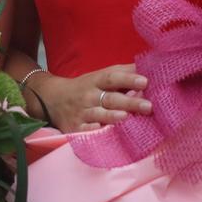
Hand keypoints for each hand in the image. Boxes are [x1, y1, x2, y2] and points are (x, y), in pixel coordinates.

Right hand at [31, 63, 152, 132]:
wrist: (51, 98)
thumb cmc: (86, 87)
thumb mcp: (99, 76)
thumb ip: (122, 74)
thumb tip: (149, 68)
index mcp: (96, 80)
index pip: (113, 77)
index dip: (128, 79)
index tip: (145, 81)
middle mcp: (89, 96)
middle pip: (110, 98)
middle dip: (130, 102)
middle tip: (149, 106)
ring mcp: (81, 112)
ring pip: (98, 115)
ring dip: (113, 116)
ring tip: (128, 118)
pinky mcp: (75, 128)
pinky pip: (86, 131)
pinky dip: (95, 132)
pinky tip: (105, 134)